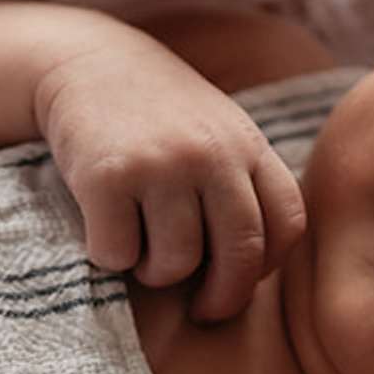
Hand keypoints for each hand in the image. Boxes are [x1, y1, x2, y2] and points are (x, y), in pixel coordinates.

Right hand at [35, 30, 307, 320]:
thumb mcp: (217, 134)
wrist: (87, 63)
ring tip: (142, 245)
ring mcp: (161, 165)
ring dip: (154, 272)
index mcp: (248, 145)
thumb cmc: (157, 116)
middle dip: (222, 299)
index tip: (241, 281)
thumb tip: (254, 273)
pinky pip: (118, 255)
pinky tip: (105, 225)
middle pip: (239, 255)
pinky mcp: (108, 177)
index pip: (286, 226)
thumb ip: (244, 186)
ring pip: (174, 264)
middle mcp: (212, 154)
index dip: (267, 268)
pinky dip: (109, 255)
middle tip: (203, 310)